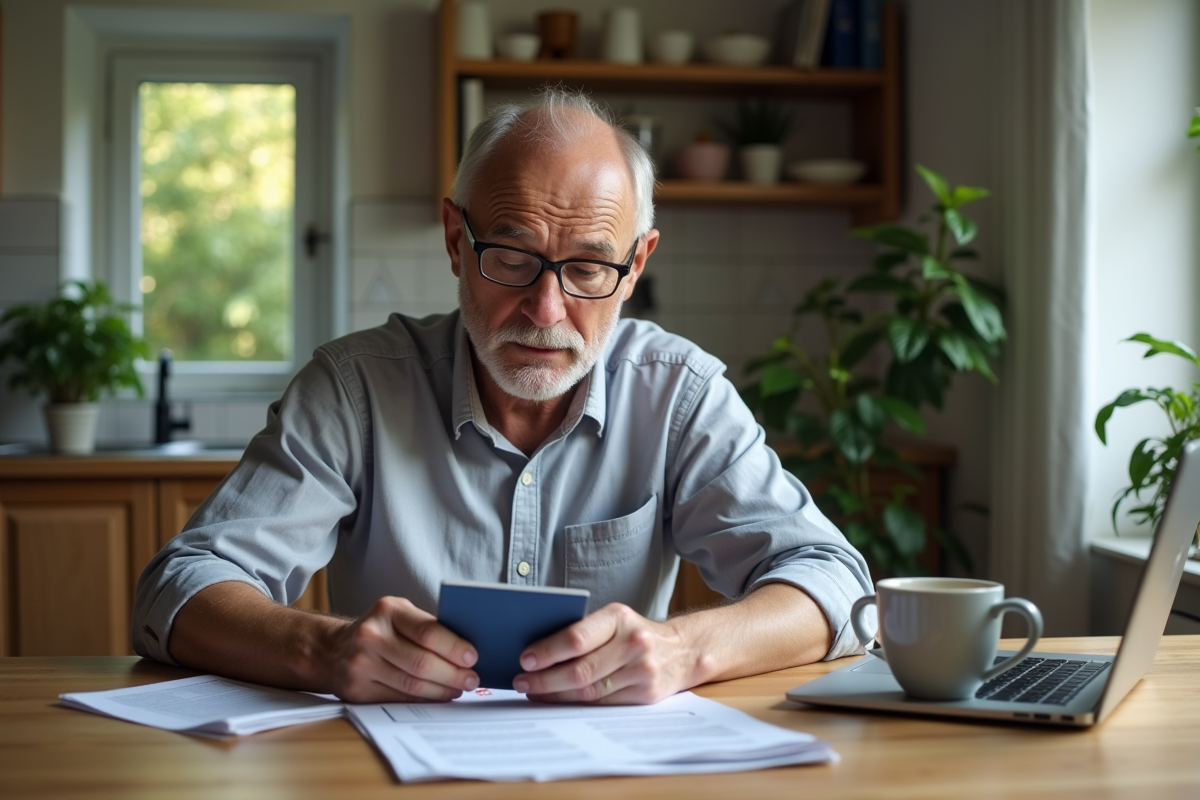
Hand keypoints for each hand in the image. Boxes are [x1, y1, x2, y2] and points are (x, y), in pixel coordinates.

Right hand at [323, 596, 479, 702]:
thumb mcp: (399, 614)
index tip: (473, 657)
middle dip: (453, 674)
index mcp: (387, 610)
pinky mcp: (357, 690)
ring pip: (412, 685)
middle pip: (422, 663)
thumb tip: (467, 652)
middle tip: (472, 679)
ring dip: (442, 690)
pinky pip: (399, 699)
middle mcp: (370, 635)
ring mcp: (360, 664)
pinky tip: (438, 696)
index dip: (454, 647)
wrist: (332, 649)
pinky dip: (424, 700)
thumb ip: (428, 627)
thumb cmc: (380, 629)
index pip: (428, 631)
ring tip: (459, 689)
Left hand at [511, 603, 703, 704]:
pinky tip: (559, 700)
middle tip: (522, 682)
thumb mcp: (614, 620)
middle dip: (545, 679)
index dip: (548, 651)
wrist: (683, 650)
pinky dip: (576, 704)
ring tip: (533, 692)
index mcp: (619, 617)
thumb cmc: (635, 633)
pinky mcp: (646, 694)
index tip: (525, 659)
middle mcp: (633, 643)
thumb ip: (583, 630)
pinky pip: (603, 704)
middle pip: (580, 669)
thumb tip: (537, 650)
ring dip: (556, 695)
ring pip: (589, 691)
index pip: (576, 638)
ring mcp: (641, 671)